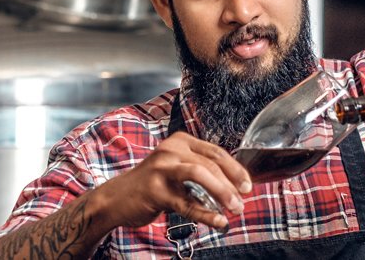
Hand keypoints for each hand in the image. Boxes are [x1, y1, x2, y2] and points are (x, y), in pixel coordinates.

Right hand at [90, 132, 251, 229]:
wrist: (117, 198)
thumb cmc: (152, 184)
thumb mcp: (176, 169)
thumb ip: (201, 171)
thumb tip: (234, 185)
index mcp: (180, 141)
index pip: (216, 151)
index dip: (236, 169)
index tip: (247, 185)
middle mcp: (171, 150)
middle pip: (211, 162)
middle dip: (232, 183)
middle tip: (243, 200)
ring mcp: (161, 168)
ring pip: (199, 175)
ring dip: (222, 192)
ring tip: (235, 208)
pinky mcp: (155, 190)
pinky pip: (186, 203)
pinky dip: (205, 214)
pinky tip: (218, 221)